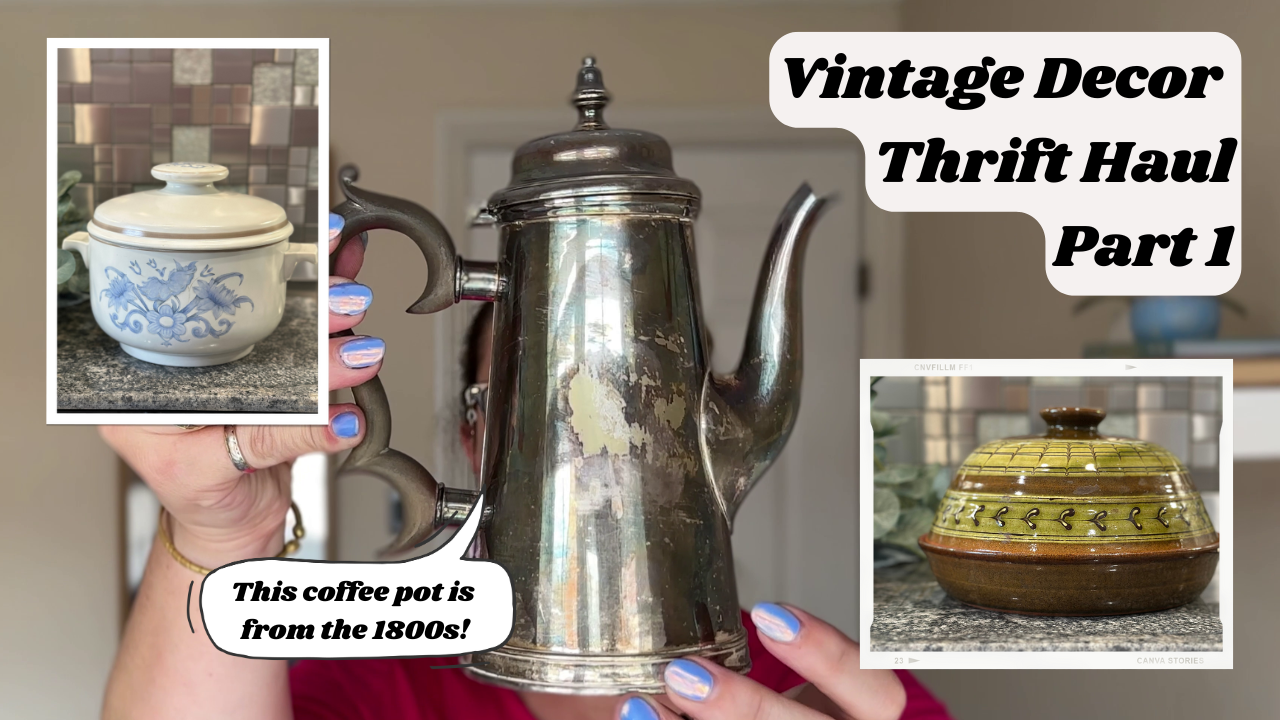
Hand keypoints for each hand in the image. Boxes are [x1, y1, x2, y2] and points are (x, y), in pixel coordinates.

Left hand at [99, 213, 381, 567]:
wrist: (228, 529)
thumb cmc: (203, 504)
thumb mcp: (221, 472)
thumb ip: (278, 439)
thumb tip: (338, 419)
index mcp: (152, 382)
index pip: (197, 327)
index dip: (246, 306)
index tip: (291, 298)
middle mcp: (194, 367)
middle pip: (249, 322)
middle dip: (303, 307)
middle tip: (343, 304)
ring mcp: (237, 371)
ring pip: (281, 329)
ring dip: (325, 308)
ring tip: (357, 308)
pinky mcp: (274, 378)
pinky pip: (303, 346)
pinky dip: (331, 318)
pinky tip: (350, 275)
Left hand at [618, 604, 905, 719]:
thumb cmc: (788, 714)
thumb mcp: (808, 687)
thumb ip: (785, 655)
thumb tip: (700, 625)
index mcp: (864, 718)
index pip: (877, 692)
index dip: (828, 654)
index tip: (769, 615)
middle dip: (747, 706)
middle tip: (687, 673)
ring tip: (641, 704)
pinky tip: (639, 718)